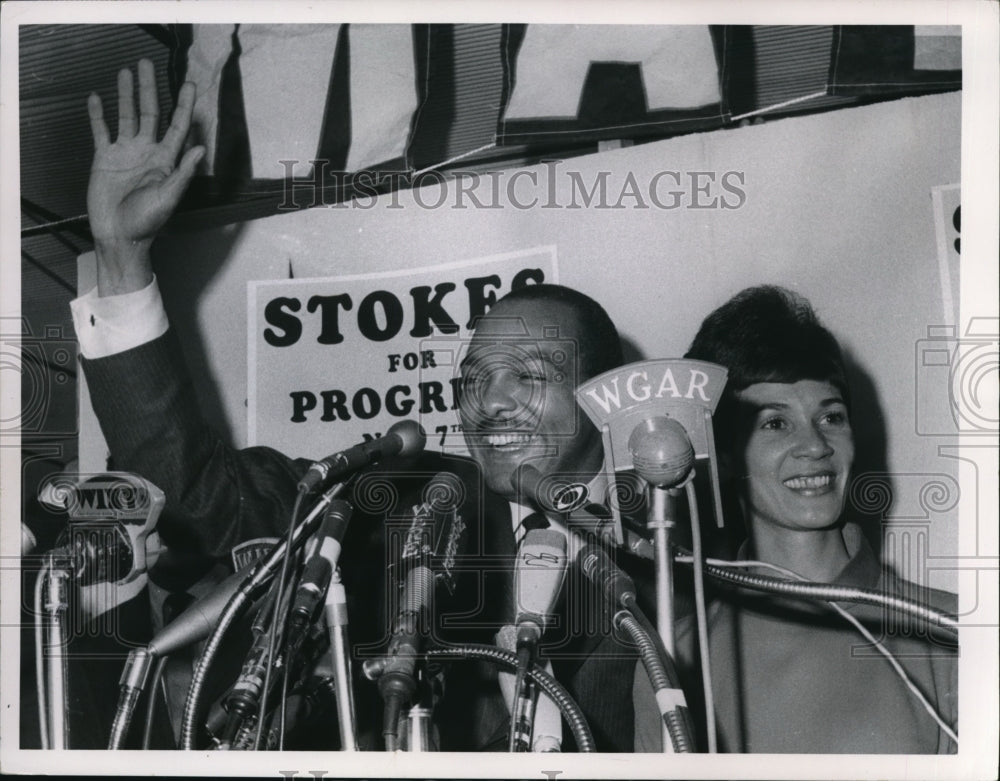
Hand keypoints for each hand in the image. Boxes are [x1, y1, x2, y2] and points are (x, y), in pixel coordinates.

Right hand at [87, 59, 204, 294]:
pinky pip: (101, 131)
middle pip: (149, 113)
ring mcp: (125, 153)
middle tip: (147, 64)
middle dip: (149, 89)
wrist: (120, 236)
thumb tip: (200, 149)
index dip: (183, 105)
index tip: (189, 84)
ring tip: (126, 72)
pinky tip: (96, 97)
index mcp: (166, 160)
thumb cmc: (148, 222)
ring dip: (125, 94)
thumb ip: (183, 172)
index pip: (177, 126)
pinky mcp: (104, 159)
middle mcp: (147, 152)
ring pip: (125, 116)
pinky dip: (98, 115)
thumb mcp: (169, 197)